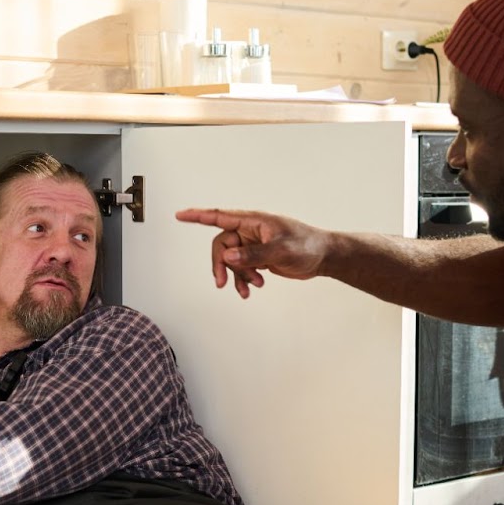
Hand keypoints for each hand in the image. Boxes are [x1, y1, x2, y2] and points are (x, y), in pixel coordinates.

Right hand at [175, 208, 331, 298]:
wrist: (323, 257)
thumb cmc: (307, 246)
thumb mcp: (281, 250)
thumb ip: (254, 254)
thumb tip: (228, 257)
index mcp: (253, 221)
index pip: (220, 216)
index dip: (198, 215)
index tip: (180, 215)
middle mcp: (250, 231)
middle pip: (222, 246)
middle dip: (221, 265)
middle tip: (221, 283)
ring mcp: (253, 244)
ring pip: (231, 260)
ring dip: (236, 276)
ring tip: (250, 289)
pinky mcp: (258, 257)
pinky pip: (241, 268)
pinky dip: (244, 280)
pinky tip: (253, 289)